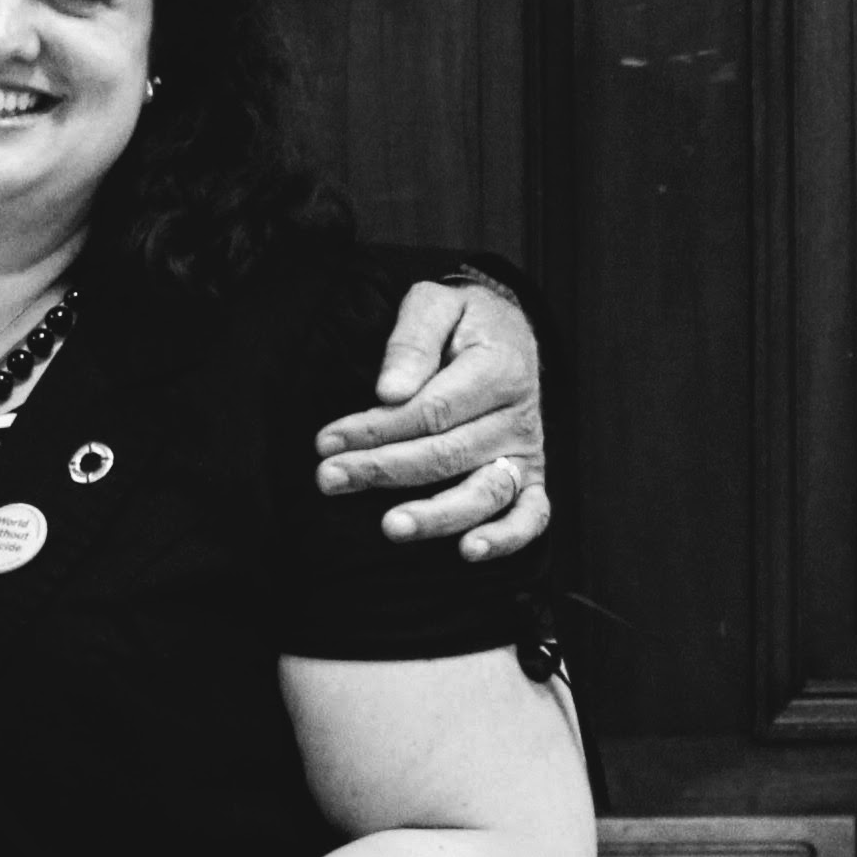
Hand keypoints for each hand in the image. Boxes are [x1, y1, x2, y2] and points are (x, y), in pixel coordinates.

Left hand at [313, 280, 548, 560]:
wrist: (507, 331)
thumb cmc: (461, 321)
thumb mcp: (435, 304)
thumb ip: (412, 341)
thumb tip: (390, 391)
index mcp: (497, 370)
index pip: (430, 412)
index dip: (375, 429)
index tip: (326, 441)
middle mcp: (517, 417)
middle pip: (447, 455)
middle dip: (382, 470)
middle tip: (329, 478)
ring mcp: (525, 452)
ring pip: (485, 493)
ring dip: (436, 516)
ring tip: (390, 528)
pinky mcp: (529, 477)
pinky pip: (531, 516)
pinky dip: (506, 539)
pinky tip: (468, 552)